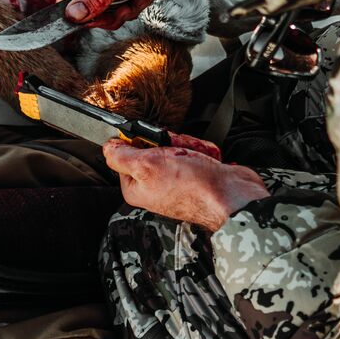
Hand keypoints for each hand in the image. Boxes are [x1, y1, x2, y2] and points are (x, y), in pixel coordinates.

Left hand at [104, 137, 267, 231]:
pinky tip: (207, 160)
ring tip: (196, 157)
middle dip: (170, 142)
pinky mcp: (196, 173)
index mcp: (137, 188)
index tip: (152, 142)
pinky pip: (194, 151)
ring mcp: (176, 179)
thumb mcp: (146, 165)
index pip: (126, 154)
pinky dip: (202, 151)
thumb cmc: (192, 187)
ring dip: (189, 146)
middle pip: (153, 147)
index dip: (140, 142)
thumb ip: (121, 155)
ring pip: (175, 146)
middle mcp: (154, 185)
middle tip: (177, 151)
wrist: (232, 196)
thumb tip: (107, 147)